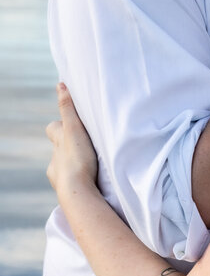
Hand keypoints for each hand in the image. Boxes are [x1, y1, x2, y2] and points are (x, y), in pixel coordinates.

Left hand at [46, 84, 98, 200]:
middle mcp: (55, 157)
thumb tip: (60, 84)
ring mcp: (59, 174)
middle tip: (81, 143)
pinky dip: (76, 179)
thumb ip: (68, 108)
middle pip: (57, 147)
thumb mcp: (74, 128)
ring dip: (72, 163)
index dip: (60, 124)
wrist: (76, 191)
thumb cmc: (77, 159)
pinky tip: (86, 180)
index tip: (69, 122)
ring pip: (63, 165)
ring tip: (88, 163)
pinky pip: (69, 182)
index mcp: (58, 141)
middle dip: (65, 145)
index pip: (54, 128)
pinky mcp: (65, 188)